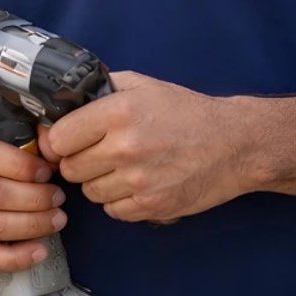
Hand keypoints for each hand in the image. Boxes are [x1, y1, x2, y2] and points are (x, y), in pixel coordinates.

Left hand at [36, 71, 259, 222]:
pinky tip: (137, 183)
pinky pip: (113, 211)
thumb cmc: (187, 113)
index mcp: (118, 112)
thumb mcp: (142, 85)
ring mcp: (139, 180)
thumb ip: (99, 90)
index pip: (59, 138)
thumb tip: (60, 101)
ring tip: (123, 167)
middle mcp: (126, 147)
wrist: (236, 144)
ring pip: (89, 192)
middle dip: (79, 161)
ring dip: (99, 182)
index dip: (60, 140)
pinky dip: (120, 200)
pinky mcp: (152, 206)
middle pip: (70, 168)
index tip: (68, 140)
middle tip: (99, 153)